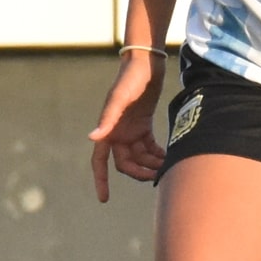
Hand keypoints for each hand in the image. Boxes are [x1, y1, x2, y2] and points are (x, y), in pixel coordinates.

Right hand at [89, 52, 168, 200]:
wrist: (147, 62)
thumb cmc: (131, 78)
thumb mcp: (120, 98)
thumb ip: (107, 118)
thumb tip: (92, 138)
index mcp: (109, 129)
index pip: (100, 161)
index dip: (101, 180)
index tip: (104, 198)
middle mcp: (118, 132)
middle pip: (126, 163)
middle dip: (139, 172)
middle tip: (157, 177)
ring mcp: (131, 130)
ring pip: (140, 157)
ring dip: (151, 164)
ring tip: (167, 167)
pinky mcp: (144, 125)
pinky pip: (149, 147)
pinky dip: (157, 155)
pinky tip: (168, 157)